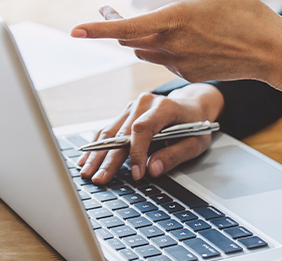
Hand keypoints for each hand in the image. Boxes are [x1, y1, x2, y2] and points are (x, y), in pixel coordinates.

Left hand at [71, 0, 281, 119]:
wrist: (270, 51)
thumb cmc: (244, 12)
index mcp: (172, 20)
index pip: (123, 28)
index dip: (96, 30)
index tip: (75, 31)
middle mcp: (169, 45)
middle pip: (127, 39)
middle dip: (113, 26)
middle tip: (106, 11)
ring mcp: (177, 63)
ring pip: (142, 49)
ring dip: (137, 36)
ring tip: (146, 20)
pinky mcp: (186, 73)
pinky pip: (162, 58)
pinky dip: (161, 46)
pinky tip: (183, 37)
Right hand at [78, 84, 223, 182]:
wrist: (191, 106)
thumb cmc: (195, 125)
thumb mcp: (195, 142)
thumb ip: (175, 156)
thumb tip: (153, 170)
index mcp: (164, 107)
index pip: (143, 129)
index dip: (136, 152)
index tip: (135, 174)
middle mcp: (144, 103)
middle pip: (121, 133)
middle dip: (108, 159)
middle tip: (99, 178)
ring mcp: (131, 107)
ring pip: (109, 132)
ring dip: (97, 154)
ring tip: (87, 172)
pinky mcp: (124, 114)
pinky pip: (107, 130)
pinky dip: (96, 146)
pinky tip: (86, 159)